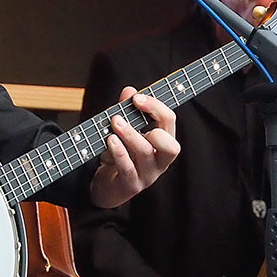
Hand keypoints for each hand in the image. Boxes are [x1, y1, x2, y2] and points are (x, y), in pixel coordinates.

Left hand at [89, 89, 180, 208]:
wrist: (106, 186)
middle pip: (170, 144)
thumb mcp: (124, 132)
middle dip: (153, 124)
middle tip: (130, 112)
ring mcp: (147, 175)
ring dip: (130, 134)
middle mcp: (161, 161)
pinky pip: (127, 168)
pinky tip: (110, 140)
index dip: (155, 107)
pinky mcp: (131, 185)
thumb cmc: (120, 155)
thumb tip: (129, 90)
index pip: (169, 122)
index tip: (137, 98)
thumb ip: (127, 111)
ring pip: (145, 153)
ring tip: (115, 122)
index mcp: (164, 144)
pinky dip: (119, 152)